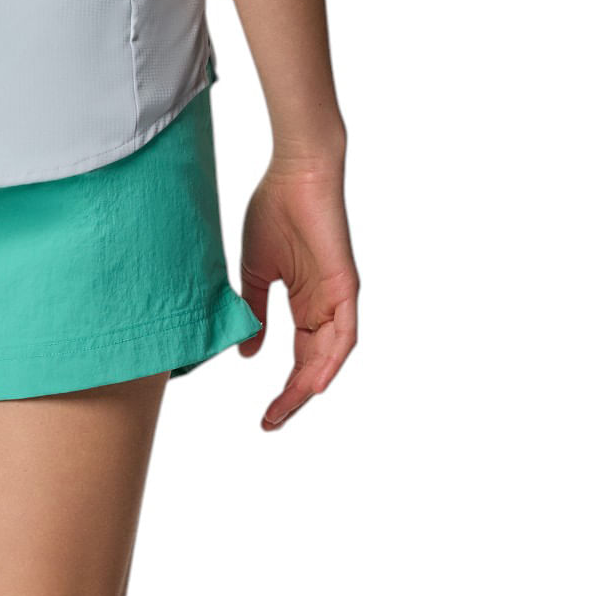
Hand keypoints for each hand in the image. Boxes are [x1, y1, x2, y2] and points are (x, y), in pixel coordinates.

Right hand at [238, 162, 359, 431]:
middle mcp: (325, 306)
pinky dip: (334, 359)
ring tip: (287, 409)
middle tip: (271, 423)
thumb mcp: (255, 274)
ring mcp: (337, 296)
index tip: (264, 416)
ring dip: (310, 386)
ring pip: (331, 355)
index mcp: (306, 304)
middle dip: (294, 397)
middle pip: (315, 365)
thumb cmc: (275, 210)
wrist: (294, 172)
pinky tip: (318, 383)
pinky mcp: (345, 284)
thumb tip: (249, 353)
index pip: (299, 359)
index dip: (284, 389)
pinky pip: (345, 332)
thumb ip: (254, 314)